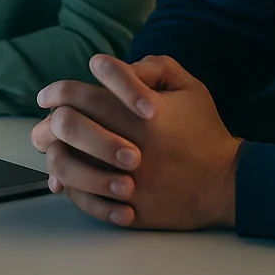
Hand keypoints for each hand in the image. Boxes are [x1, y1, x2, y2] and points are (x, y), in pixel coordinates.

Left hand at [33, 54, 241, 230]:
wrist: (226, 184)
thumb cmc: (204, 131)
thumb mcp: (189, 87)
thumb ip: (154, 66)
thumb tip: (117, 66)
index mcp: (144, 113)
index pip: (86, 92)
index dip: (61, 88)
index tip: (51, 92)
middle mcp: (131, 144)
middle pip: (69, 123)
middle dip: (51, 114)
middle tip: (47, 112)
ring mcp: (126, 180)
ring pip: (66, 162)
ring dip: (52, 148)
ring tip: (50, 143)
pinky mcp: (127, 208)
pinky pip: (81, 198)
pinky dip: (67, 185)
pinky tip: (64, 176)